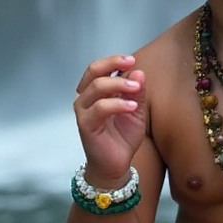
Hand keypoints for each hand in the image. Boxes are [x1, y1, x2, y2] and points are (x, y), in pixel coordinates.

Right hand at [73, 54, 147, 183]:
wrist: (116, 163)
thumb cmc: (123, 136)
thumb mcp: (136, 110)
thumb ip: (137, 92)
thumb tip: (139, 71)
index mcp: (96, 91)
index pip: (99, 68)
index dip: (113, 60)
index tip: (131, 60)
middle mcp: (87, 98)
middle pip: (93, 71)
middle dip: (113, 64)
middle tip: (132, 64)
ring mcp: (84, 111)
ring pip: (96, 87)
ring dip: (118, 84)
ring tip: (136, 88)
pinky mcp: (86, 125)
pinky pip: (100, 108)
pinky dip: (117, 104)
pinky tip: (132, 106)